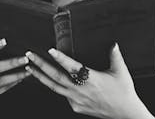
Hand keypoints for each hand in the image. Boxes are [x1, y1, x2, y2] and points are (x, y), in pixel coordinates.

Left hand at [25, 44, 153, 118]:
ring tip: (29, 67)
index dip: (61, 58)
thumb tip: (113, 43)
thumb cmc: (123, 92)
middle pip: (56, 76)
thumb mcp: (121, 72)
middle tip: (30, 55)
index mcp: (91, 79)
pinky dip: (53, 86)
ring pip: (54, 87)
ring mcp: (76, 99)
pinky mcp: (75, 106)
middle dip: (40, 65)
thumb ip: (115, 56)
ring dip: (40, 76)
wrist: (125, 114)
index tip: (50, 50)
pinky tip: (45, 79)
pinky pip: (62, 95)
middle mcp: (80, 90)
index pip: (72, 67)